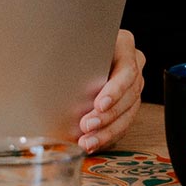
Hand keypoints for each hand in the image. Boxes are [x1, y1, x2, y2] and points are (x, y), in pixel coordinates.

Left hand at [79, 28, 145, 153]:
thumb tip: (53, 65)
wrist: (75, 47)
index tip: (99, 104)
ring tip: (87, 141)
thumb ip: (69, 52)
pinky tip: (92, 143)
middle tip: (87, 125)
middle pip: (129, 96)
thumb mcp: (72, 42)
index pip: (127, 70)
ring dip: (106, 131)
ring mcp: (132, 86)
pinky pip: (122, 124)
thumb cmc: (71, 44)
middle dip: (107, 115)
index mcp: (124, 45)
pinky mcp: (127, 104)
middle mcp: (133, 66)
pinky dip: (106, 136)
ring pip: (128, 114)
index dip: (115, 90)